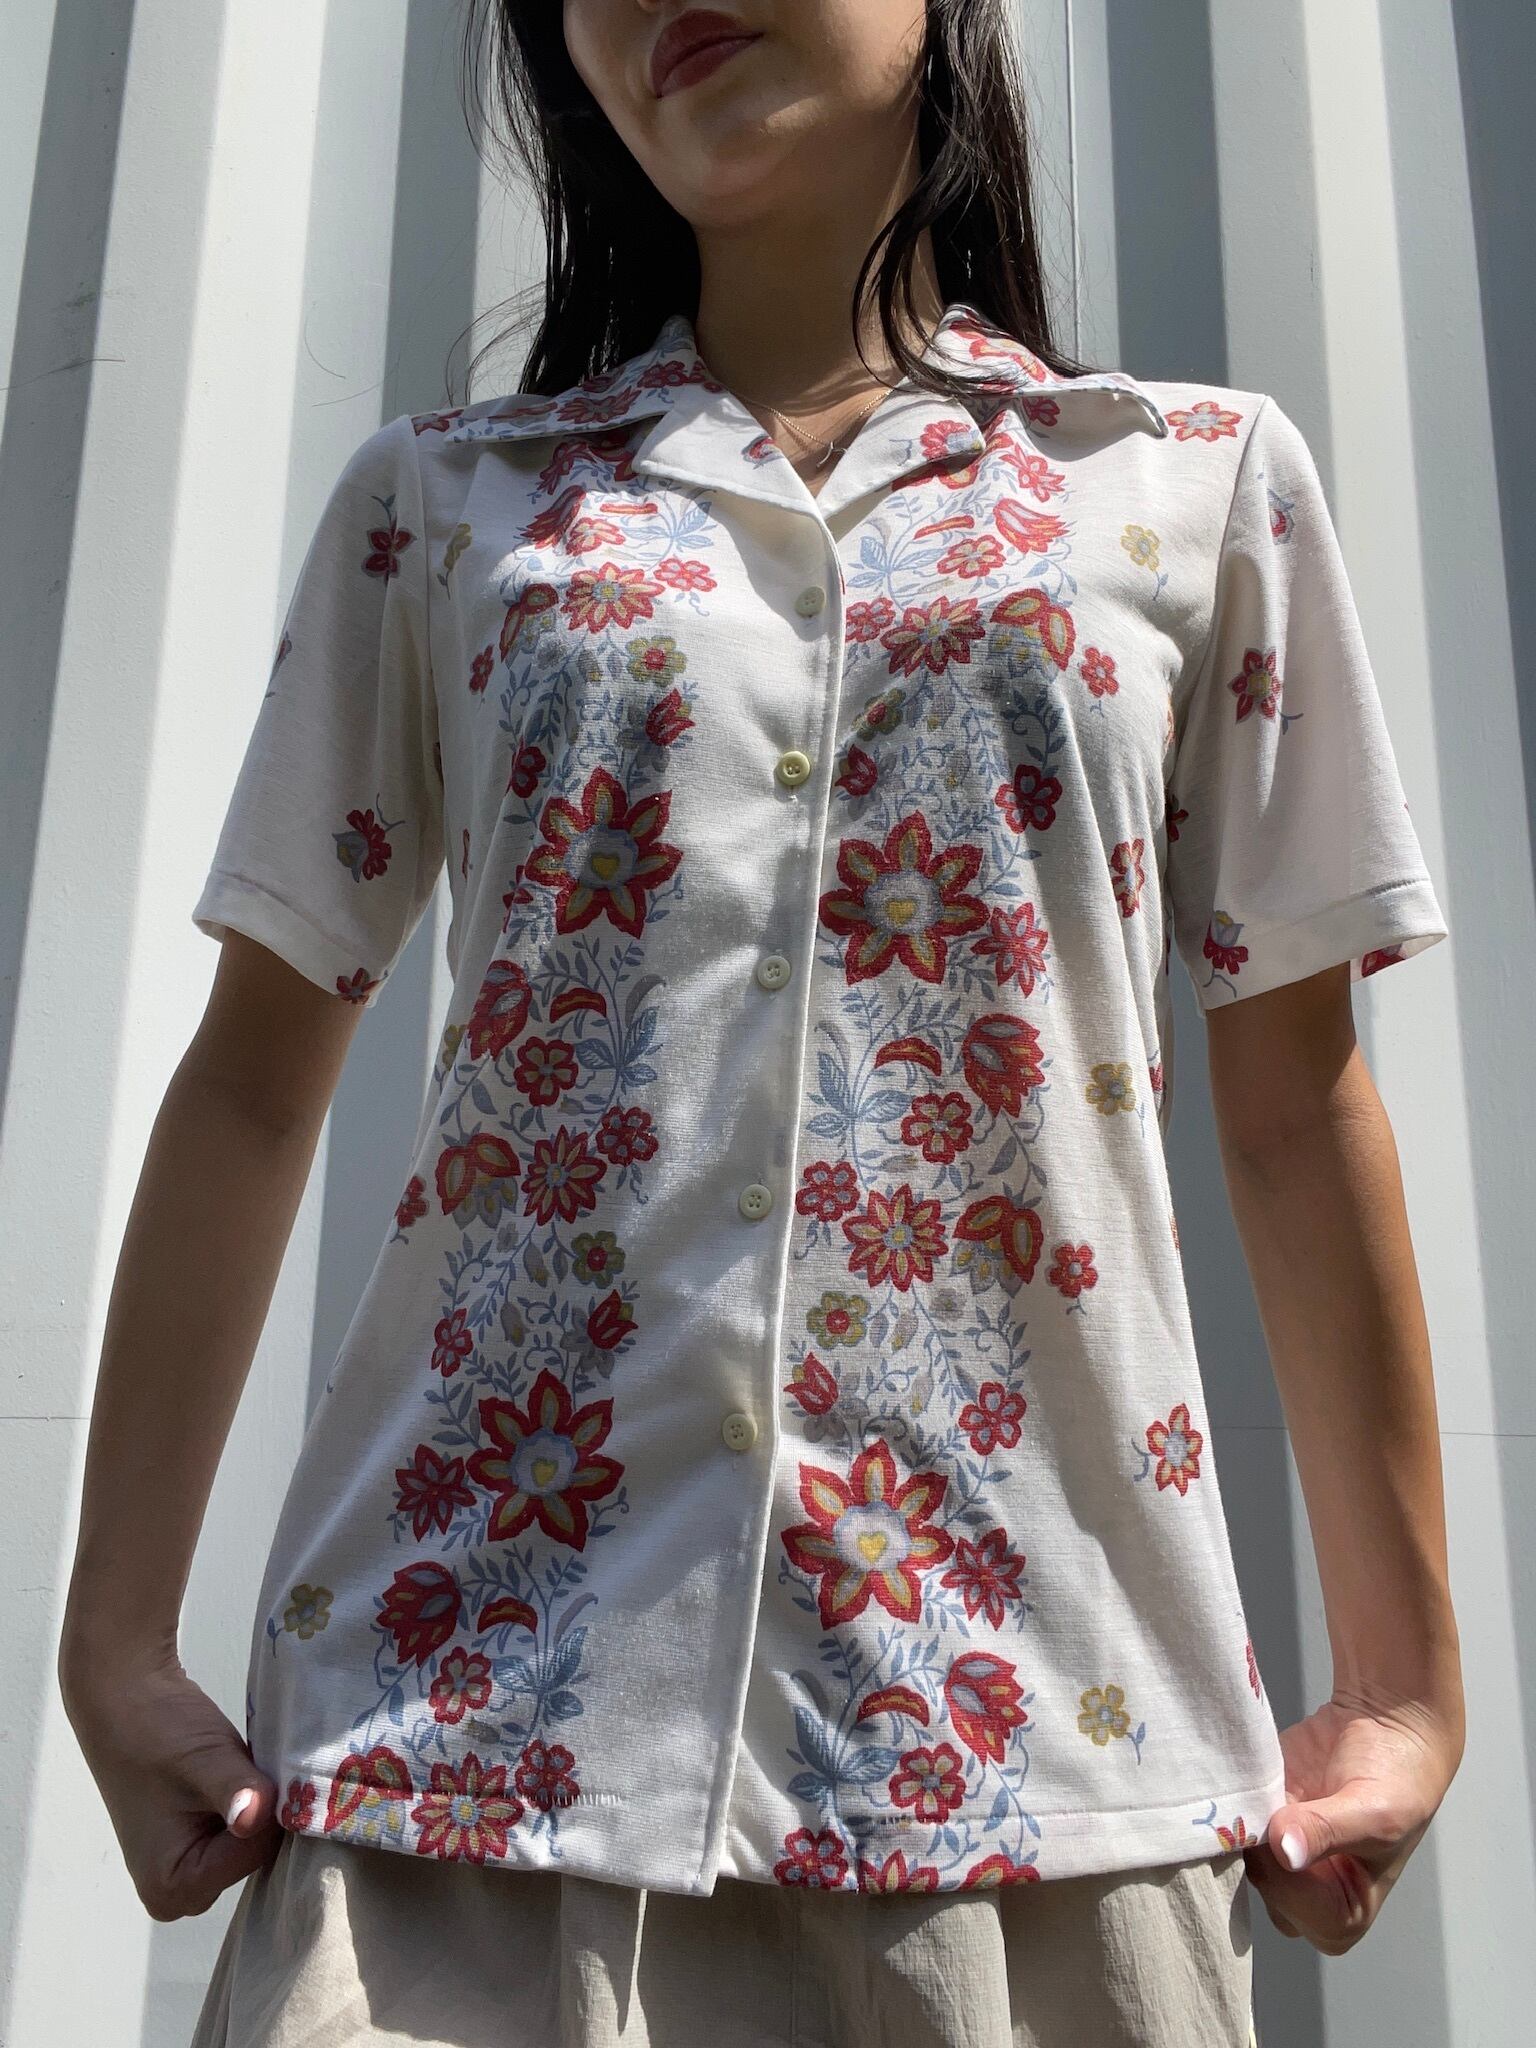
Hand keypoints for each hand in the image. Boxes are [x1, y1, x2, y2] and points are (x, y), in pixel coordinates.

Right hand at [58, 1630, 283, 1919]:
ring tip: (235, 1769)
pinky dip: (250, 1802)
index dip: (265, 1811)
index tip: (251, 1774)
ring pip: (253, 1842)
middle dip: (263, 1812)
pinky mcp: (195, 1843)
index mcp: (171, 1889)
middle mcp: (178, 1894)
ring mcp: (186, 1869)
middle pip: (254, 1855)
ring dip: (258, 1804)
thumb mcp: (205, 1759)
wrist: (127, 1697)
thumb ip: (235, 1790)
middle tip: (243, 1768)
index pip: (253, 1856)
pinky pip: (242, 1832)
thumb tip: (255, 1818)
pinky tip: (234, 1774)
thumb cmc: (157, 1730)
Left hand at [1245, 1687, 1463, 1954]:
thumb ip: (1328, 1832)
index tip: (1290, 1825)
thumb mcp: (1376, 1811)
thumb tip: (1285, 1852)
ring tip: (1266, 1790)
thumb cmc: (1395, 1777)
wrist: (1382, 1724)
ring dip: (1243, 1822)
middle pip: (1264, 1886)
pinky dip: (1233, 1803)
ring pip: (1241, 1854)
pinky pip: (1230, 1821)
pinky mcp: (1258, 1816)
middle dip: (1262, 1846)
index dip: (1285, 1873)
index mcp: (1346, 1911)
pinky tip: (1247, 1780)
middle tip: (1275, 1804)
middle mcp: (1307, 1892)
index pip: (1297, 1910)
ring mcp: (1278, 1851)